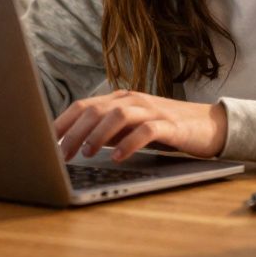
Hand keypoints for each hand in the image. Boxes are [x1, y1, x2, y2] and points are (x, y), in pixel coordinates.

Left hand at [53, 90, 228, 162]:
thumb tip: (74, 144)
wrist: (209, 124)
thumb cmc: (164, 128)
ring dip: (98, 134)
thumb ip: (106, 131)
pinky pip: (146, 130)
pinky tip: (118, 157)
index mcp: (120, 99)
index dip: (63, 122)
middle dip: (74, 132)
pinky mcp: (170, 125)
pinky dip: (129, 143)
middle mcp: (133, 100)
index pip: (83, 105)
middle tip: (62, 153)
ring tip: (87, 153)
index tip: (46, 141)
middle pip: (96, 110)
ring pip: (117, 115)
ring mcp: (152, 110)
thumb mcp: (130, 128)